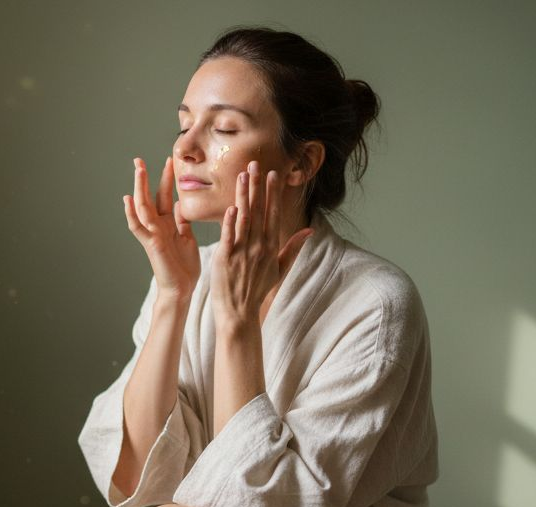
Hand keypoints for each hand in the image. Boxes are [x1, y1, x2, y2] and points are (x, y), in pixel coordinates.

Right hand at [124, 156, 199, 302]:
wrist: (182, 288)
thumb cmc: (184, 267)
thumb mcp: (186, 238)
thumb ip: (181, 222)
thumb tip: (179, 205)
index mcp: (167, 223)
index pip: (164, 196)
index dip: (165, 179)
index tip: (168, 161)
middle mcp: (157, 226)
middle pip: (149, 197)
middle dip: (145, 178)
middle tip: (139, 159)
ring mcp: (152, 234)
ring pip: (142, 206)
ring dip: (140, 188)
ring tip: (138, 170)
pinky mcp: (151, 244)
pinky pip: (138, 226)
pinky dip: (131, 213)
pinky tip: (127, 199)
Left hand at [212, 161, 312, 329]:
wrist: (239, 313)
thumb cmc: (257, 290)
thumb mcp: (280, 269)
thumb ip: (293, 247)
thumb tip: (310, 230)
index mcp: (271, 247)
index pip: (273, 214)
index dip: (273, 193)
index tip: (272, 174)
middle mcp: (259, 247)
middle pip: (259, 211)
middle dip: (258, 186)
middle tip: (256, 164)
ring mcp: (242, 252)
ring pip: (244, 218)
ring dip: (243, 195)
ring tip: (242, 175)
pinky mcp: (225, 259)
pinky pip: (228, 236)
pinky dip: (230, 222)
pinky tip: (232, 206)